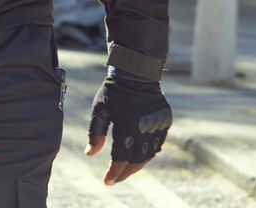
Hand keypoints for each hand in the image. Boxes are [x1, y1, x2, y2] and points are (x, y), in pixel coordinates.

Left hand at [85, 70, 171, 184]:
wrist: (137, 74)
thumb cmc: (113, 92)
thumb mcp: (99, 110)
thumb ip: (95, 132)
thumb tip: (90, 154)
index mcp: (129, 126)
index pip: (121, 157)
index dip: (114, 172)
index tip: (107, 182)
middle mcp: (146, 129)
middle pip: (137, 161)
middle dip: (125, 173)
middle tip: (114, 180)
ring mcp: (158, 126)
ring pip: (149, 155)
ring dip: (137, 165)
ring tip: (125, 172)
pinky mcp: (165, 123)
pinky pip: (158, 144)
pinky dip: (148, 154)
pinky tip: (139, 158)